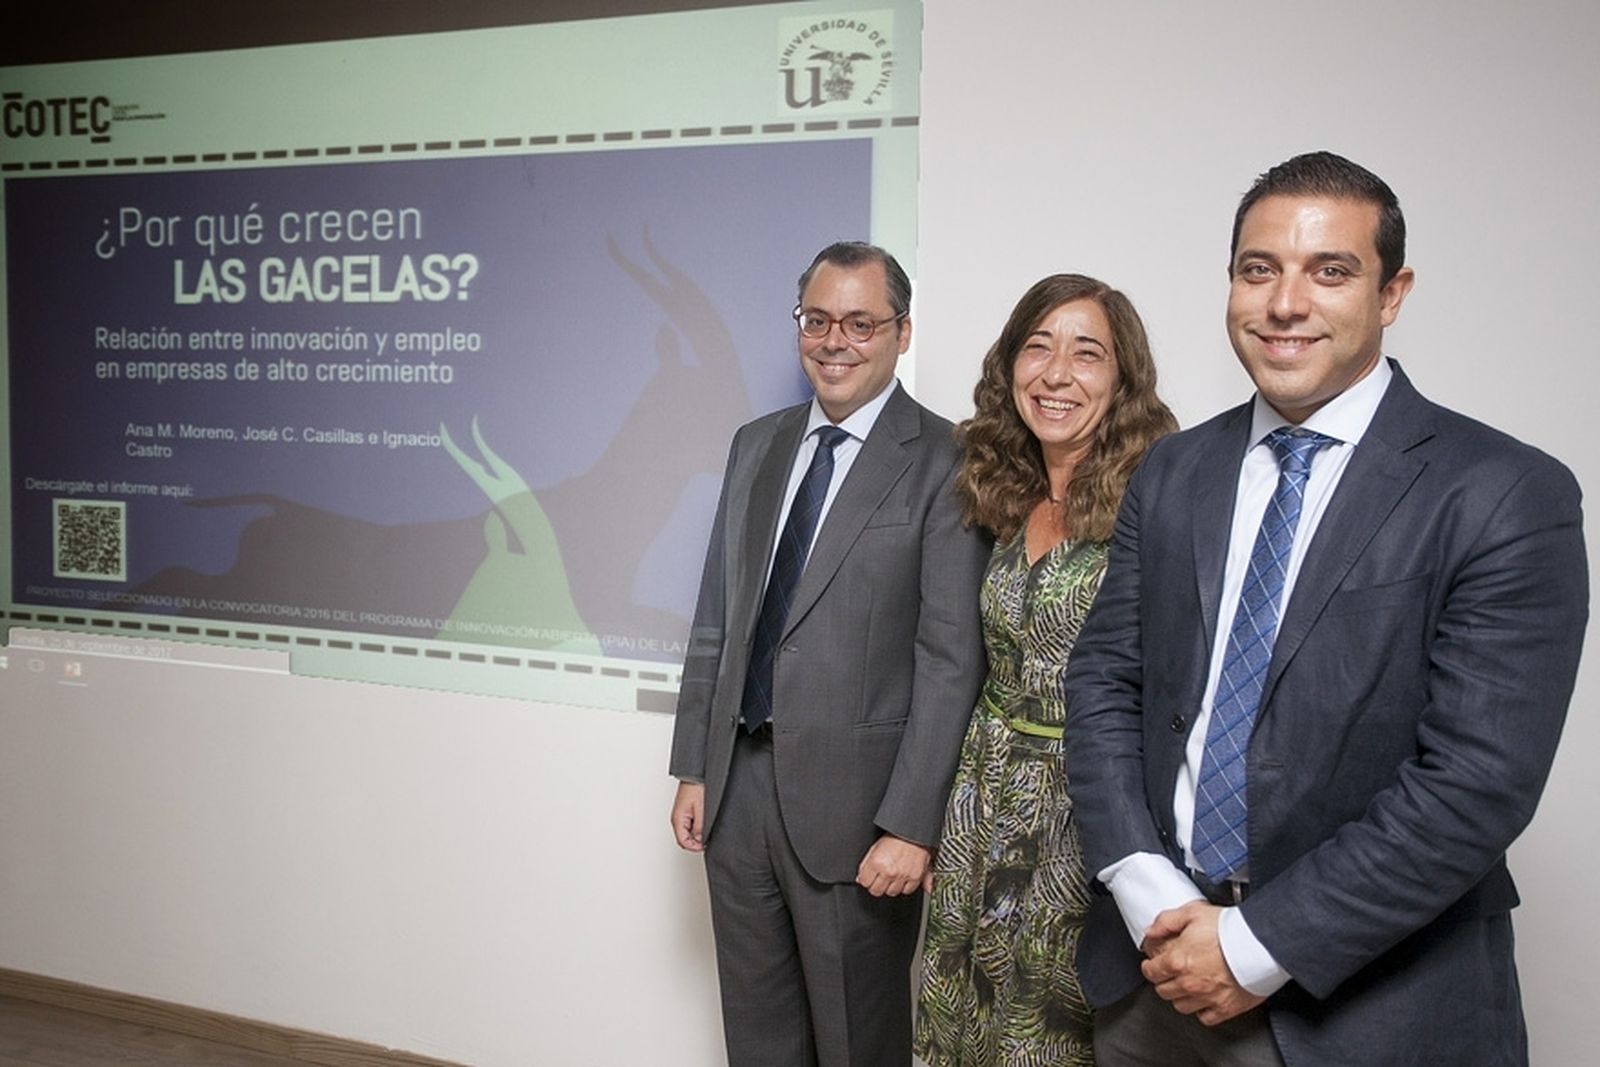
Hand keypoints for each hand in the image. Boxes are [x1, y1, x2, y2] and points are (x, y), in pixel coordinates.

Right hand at [670, 781, 705, 851]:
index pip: (683, 842)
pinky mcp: (685, 812)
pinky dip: (696, 829)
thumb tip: (700, 840)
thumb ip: (700, 827)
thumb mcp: (701, 810)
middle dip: (695, 843)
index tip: (705, 845)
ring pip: (687, 833)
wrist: (695, 775)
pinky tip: (704, 826)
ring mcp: (681, 816)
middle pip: (684, 840)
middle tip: (707, 840)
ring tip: (707, 832)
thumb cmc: (696, 788)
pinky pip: (689, 826)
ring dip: (696, 836)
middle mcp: (677, 819)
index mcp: (678, 820)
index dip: (694, 847)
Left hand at [855, 834, 930, 896]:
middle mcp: (889, 871)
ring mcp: (902, 876)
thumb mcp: (875, 847)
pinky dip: (904, 887)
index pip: (865, 882)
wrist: (913, 833)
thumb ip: (865, 864)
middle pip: (877, 891)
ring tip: (892, 876)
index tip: (869, 877)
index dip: (866, 879)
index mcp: (877, 863)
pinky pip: (907, 891)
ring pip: (891, 892)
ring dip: (890, 886)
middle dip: (876, 885)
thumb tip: (860, 879)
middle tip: (880, 877)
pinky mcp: (915, 878)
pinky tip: (902, 878)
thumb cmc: (895, 837)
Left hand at [1140, 901, 1264, 1025]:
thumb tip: (1151, 931)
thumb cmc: (1231, 928)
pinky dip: (1202, 1010)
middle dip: (1163, 981)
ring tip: (1185, 986)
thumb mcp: (1193, 912)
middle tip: (1169, 974)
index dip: (1150, 967)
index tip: (1152, 965)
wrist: (1261, 944)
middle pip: (1164, 991)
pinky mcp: (1226, 1008)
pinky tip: (1204, 1000)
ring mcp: (1207, 998)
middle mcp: (1189, 983)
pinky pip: (1206, 1018)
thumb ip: (1166, 921)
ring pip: (1181, 1006)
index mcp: (1178, 960)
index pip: (1151, 972)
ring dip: (1180, 997)